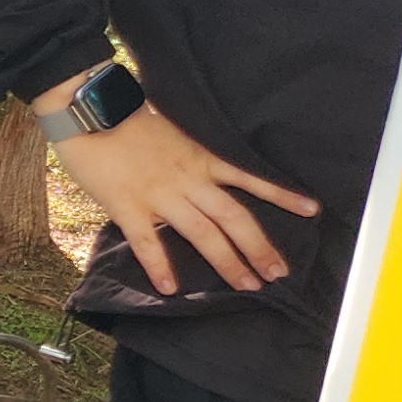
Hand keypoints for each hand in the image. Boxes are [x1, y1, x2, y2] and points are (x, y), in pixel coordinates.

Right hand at [43, 94, 315, 295]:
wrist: (90, 111)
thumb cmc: (128, 116)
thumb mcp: (175, 129)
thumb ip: (190, 153)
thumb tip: (203, 172)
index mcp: (201, 158)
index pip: (251, 178)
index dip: (282, 195)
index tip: (311, 211)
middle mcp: (188, 179)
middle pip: (233, 218)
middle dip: (259, 248)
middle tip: (277, 274)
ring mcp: (160, 195)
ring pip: (202, 234)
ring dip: (228, 262)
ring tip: (247, 286)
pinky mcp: (128, 206)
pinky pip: (147, 242)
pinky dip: (159, 266)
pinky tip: (170, 290)